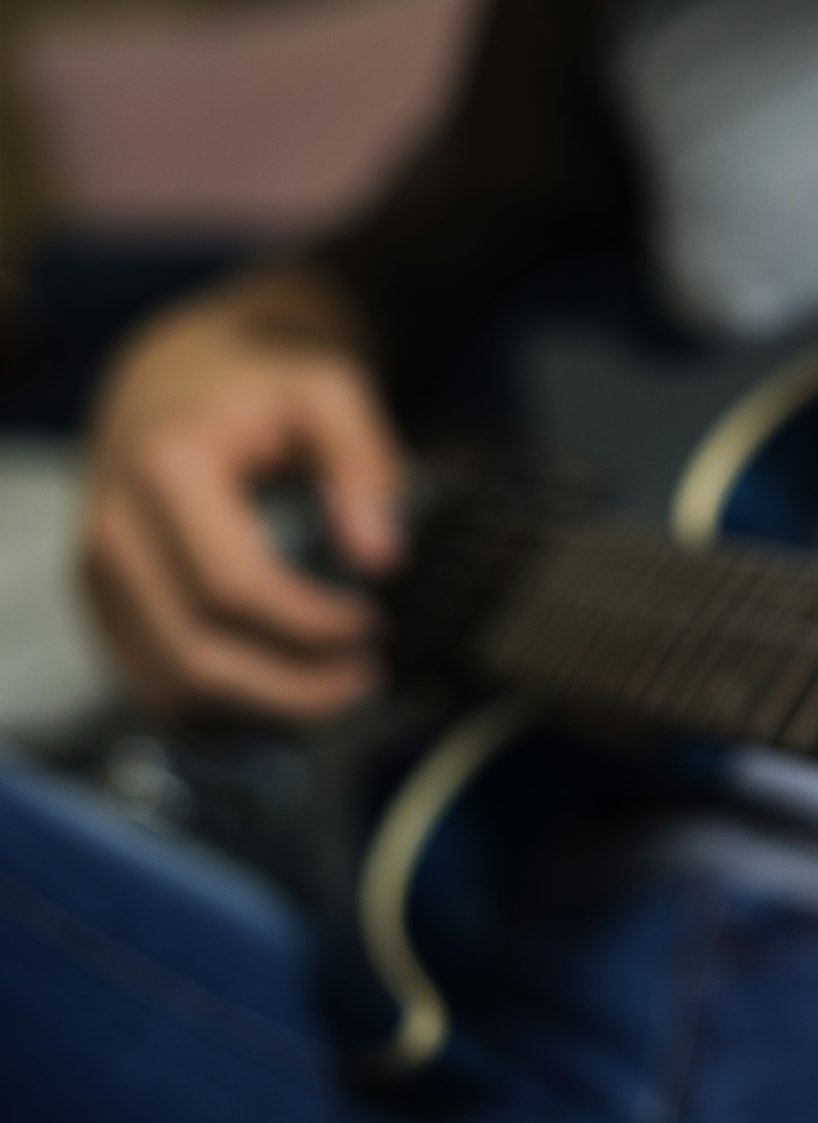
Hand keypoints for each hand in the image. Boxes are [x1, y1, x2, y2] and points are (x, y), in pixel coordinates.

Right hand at [81, 288, 402, 722]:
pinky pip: (152, 686)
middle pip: (198, 655)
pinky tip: (283, 689)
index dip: (310, 626)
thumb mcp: (332, 392)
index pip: (234, 588)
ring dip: (260, 709)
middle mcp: (114, 530)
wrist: (179, 375)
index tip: (373, 625)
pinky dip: (221, 709)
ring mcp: (97, 574)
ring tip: (333, 687)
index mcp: (166, 472)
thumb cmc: (265, 385)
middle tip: (365, 677)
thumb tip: (378, 558)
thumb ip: (366, 464)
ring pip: (171, 687)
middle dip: (292, 688)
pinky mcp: (99, 604)